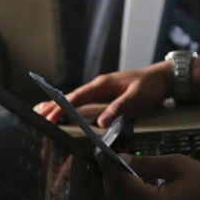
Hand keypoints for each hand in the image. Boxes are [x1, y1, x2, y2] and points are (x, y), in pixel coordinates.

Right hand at [34, 62, 171, 126]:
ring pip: (75, 99)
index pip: (77, 97)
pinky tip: (65, 111)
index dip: (61, 107)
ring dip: (58, 106)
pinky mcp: (105, 95)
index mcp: (103, 84)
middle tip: (35, 115)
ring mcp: (101, 90)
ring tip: (41, 112)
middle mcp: (99, 86)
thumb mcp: (136, 98)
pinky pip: (83, 101)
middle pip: (71, 97)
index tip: (49, 116)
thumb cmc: (151, 85)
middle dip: (53, 106)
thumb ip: (119, 108)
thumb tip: (102, 122)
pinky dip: (70, 106)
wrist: (163, 78)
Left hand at [98, 153, 199, 199]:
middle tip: (110, 164)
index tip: (103, 154)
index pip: (121, 184)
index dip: (109, 167)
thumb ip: (147, 163)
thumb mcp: (178, 166)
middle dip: (110, 181)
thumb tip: (122, 160)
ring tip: (124, 177)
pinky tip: (138, 196)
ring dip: (119, 195)